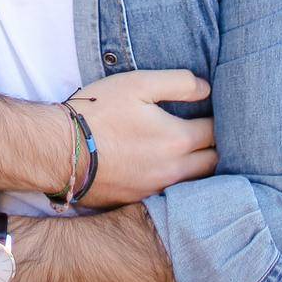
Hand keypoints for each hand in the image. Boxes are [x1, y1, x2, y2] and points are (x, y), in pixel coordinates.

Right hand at [66, 70, 215, 206]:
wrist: (61, 150)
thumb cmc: (99, 112)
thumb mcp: (138, 84)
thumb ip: (178, 82)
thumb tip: (207, 89)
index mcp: (177, 140)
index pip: (216, 132)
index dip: (220, 119)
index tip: (217, 110)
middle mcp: (174, 170)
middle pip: (213, 161)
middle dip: (217, 145)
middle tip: (210, 130)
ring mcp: (157, 189)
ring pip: (195, 181)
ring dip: (200, 165)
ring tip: (195, 148)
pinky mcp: (140, 199)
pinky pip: (172, 191)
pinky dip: (178, 179)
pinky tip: (166, 166)